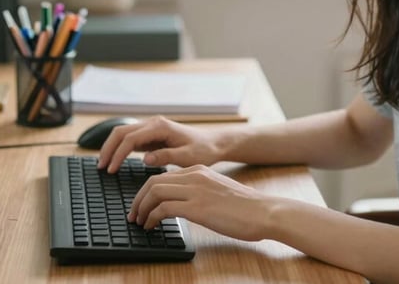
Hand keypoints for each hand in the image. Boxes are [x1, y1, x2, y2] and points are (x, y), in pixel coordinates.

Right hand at [98, 115, 223, 172]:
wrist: (214, 143)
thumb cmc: (203, 150)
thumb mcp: (188, 157)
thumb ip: (166, 156)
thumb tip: (145, 158)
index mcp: (160, 127)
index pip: (130, 139)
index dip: (118, 154)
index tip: (111, 170)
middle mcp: (153, 123)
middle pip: (121, 131)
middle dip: (108, 148)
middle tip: (101, 167)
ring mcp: (151, 128)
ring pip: (123, 133)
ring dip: (111, 147)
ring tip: (104, 165)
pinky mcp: (152, 135)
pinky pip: (130, 139)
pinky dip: (119, 148)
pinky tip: (115, 160)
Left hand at [128, 165, 272, 239]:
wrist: (264, 211)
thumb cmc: (246, 208)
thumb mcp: (218, 192)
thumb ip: (200, 193)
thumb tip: (184, 205)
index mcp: (199, 171)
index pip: (163, 176)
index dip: (147, 192)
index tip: (142, 205)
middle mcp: (195, 176)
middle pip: (153, 181)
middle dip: (138, 199)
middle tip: (133, 215)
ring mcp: (196, 190)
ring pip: (154, 192)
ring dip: (142, 208)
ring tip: (140, 222)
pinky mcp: (198, 207)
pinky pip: (164, 208)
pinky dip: (152, 217)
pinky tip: (152, 226)